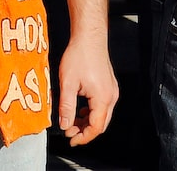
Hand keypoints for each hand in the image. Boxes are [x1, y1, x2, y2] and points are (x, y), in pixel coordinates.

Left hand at [56, 29, 118, 146]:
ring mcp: (112, 90)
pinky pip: (102, 106)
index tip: (71, 140)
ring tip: (71, 121)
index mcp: (102, 98)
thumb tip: (64, 125)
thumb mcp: (67, 83)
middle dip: (84, 131)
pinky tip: (79, 109)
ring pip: (102, 115)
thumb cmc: (79, 55)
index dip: (83, 137)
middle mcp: (111, 96)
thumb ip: (66, 107)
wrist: (89, 36)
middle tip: (68, 131)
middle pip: (101, 124)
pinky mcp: (109, 86)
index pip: (96, 127)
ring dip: (87, 121)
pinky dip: (91, 112)